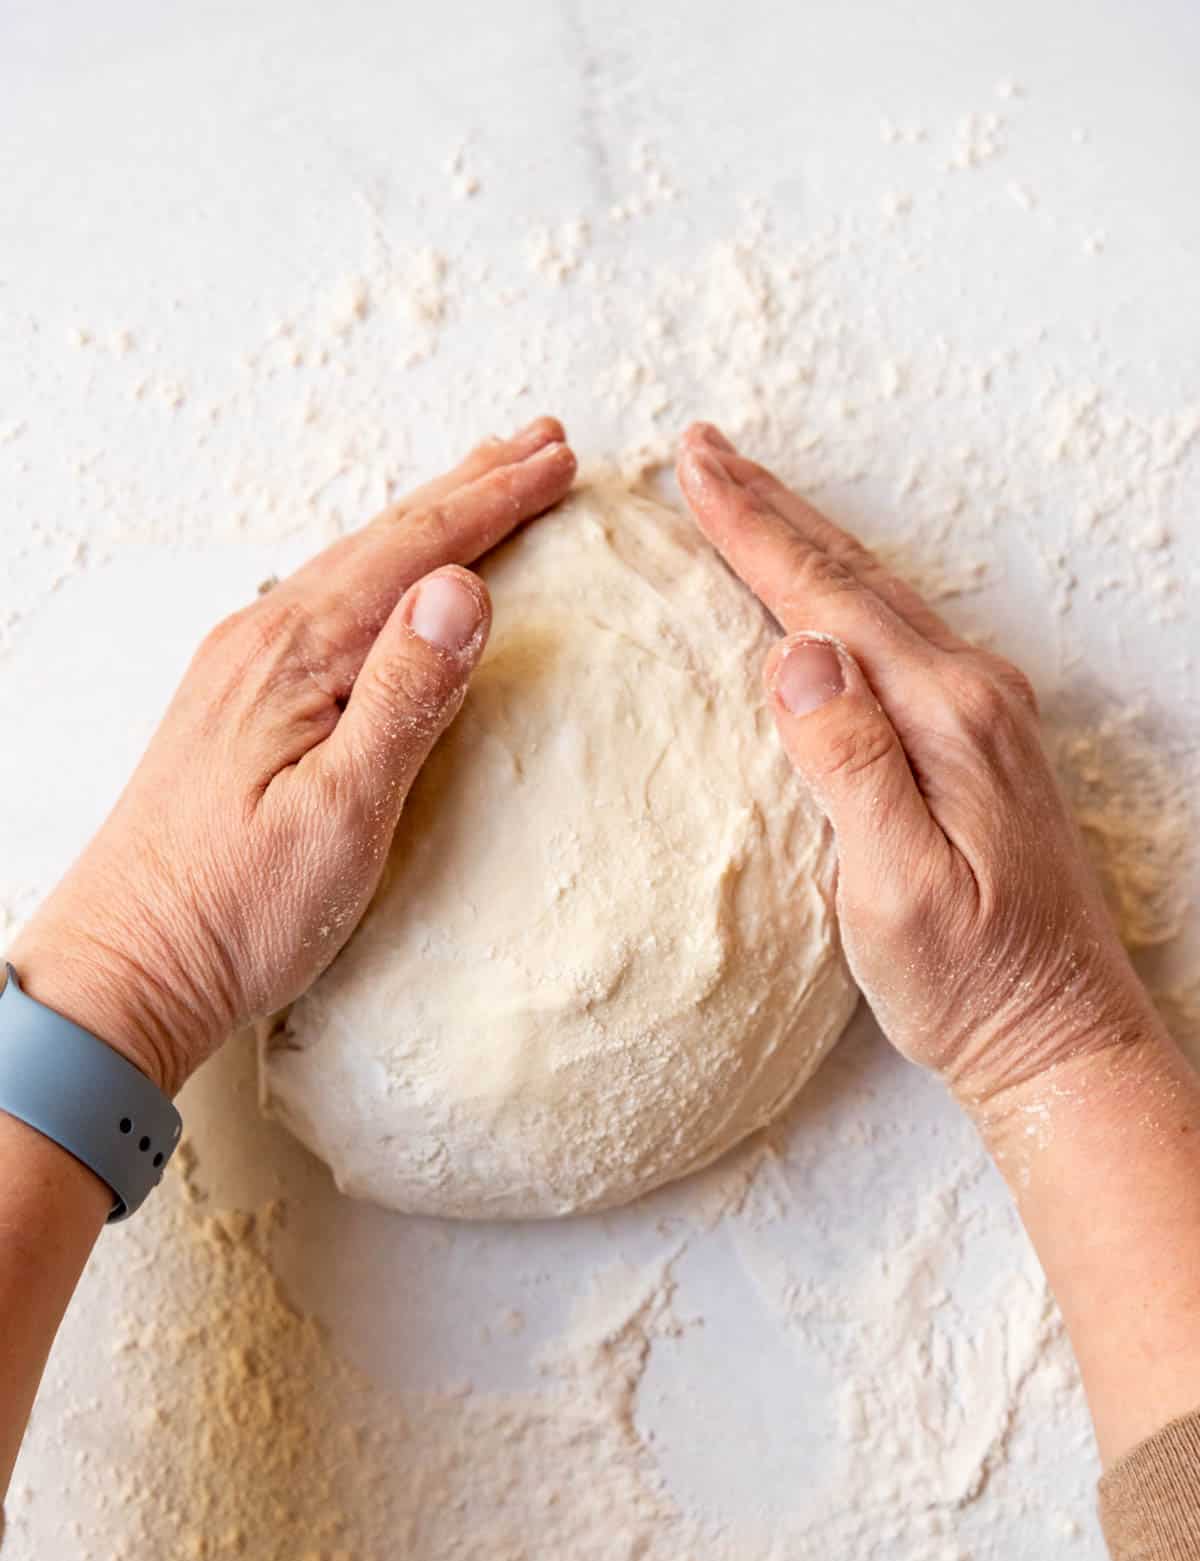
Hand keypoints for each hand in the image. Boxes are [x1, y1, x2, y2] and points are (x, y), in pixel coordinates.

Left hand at [12, 418, 575, 1093]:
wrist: (129, 966)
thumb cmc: (235, 910)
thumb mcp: (343, 813)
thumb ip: (405, 697)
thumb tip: (462, 586)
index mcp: (296, 654)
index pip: (417, 550)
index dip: (496, 501)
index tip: (560, 463)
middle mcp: (261, 639)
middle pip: (385, 538)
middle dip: (471, 485)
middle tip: (542, 443)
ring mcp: (242, 666)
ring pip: (356, 565)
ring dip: (430, 521)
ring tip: (483, 486)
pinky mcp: (237, 703)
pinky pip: (329, 603)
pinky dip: (386, 571)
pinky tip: (395, 581)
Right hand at [676, 422, 1160, 1127]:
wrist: (1059, 1032)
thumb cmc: (973, 980)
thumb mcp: (897, 888)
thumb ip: (852, 764)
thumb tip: (799, 650)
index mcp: (946, 716)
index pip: (829, 600)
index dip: (754, 531)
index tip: (693, 470)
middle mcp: (973, 695)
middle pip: (854, 577)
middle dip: (773, 508)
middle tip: (703, 451)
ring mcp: (983, 715)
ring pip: (877, 599)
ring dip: (806, 541)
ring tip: (748, 499)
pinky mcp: (979, 744)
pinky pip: (895, 636)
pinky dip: (840, 594)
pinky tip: (819, 601)